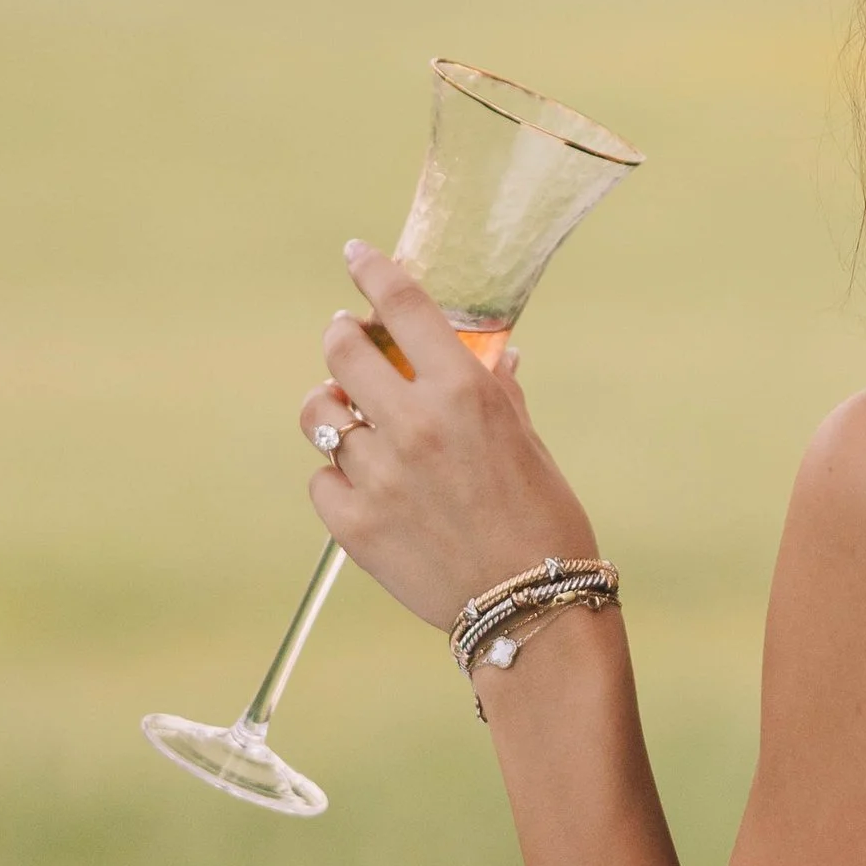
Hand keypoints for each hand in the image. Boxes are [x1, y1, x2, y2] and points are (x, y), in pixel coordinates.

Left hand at [301, 241, 600, 629]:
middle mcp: (415, 425)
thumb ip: (498, 394)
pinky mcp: (355, 526)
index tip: (357, 255)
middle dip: (342, 338)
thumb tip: (498, 357)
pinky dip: (338, 477)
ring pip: (321, 416)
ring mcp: (379, 476)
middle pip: (342, 350)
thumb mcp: (529, 444)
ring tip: (350, 419)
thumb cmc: (545, 521)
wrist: (531, 610)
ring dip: (333, 410)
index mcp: (465, 393)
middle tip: (348, 342)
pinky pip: (322, 480)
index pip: (404, 306)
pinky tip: (367, 487)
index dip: (373, 271)